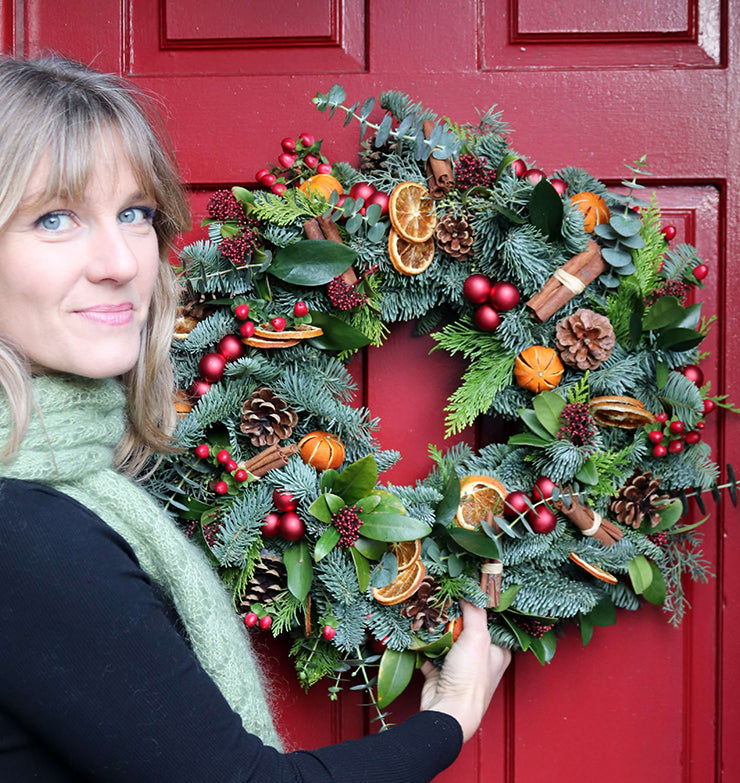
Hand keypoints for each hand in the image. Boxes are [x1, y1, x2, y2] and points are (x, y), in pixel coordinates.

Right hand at [419, 601, 509, 741]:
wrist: (446, 712)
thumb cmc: (469, 681)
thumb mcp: (477, 638)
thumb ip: (475, 612)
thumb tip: (469, 592)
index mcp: (497, 653)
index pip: (493, 623)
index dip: (480, 608)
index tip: (467, 592)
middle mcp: (481, 661)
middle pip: (468, 630)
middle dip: (454, 618)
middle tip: (444, 602)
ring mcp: (460, 669)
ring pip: (448, 641)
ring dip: (437, 631)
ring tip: (429, 614)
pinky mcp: (441, 675)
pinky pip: (431, 654)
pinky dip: (424, 646)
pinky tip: (419, 634)